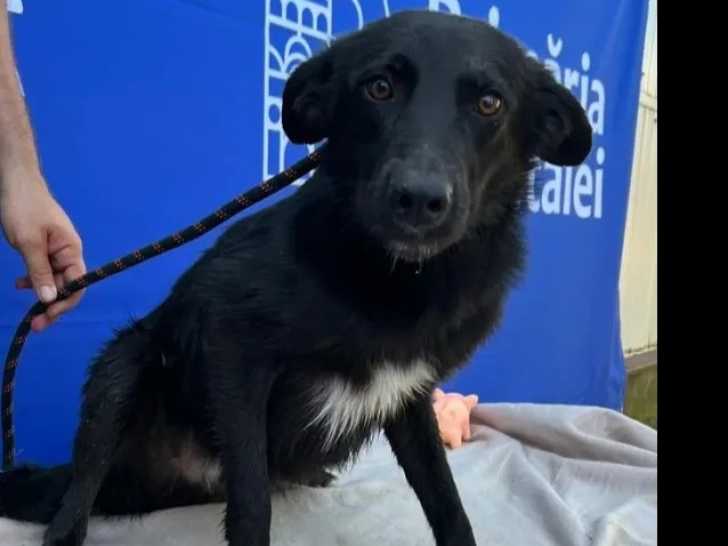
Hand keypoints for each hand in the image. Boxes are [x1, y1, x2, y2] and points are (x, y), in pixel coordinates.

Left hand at [1, 169, 85, 330]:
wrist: (16, 182)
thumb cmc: (25, 208)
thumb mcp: (29, 243)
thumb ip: (39, 272)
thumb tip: (48, 300)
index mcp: (72, 251)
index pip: (77, 285)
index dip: (64, 304)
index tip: (46, 317)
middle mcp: (69, 253)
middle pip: (67, 286)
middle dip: (52, 305)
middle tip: (34, 324)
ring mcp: (57, 251)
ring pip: (54, 280)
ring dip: (41, 293)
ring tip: (24, 302)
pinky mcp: (45, 248)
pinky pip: (44, 270)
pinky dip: (34, 279)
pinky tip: (20, 283)